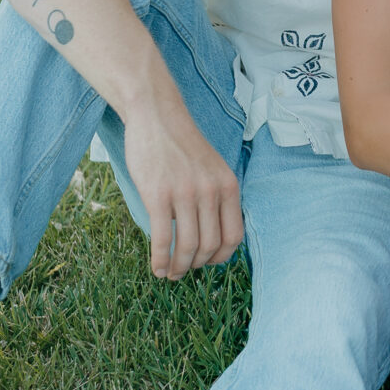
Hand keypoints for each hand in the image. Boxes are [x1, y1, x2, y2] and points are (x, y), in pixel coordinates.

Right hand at [121, 102, 244, 279]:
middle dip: (197, 265)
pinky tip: (156, 267)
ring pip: (187, 247)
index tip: (207, 263)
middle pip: (210, 245)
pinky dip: (160, 260)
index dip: (221, 257)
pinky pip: (162, 238)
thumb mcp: (212, 168)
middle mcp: (211, 191)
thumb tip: (212, 237)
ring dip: (179, 267)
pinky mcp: (158, 195)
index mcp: (228, 185)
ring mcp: (185, 194)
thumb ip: (216, 197)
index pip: (234, 236)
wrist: (157, 116)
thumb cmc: (181, 145)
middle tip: (184, 271)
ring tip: (170, 273)